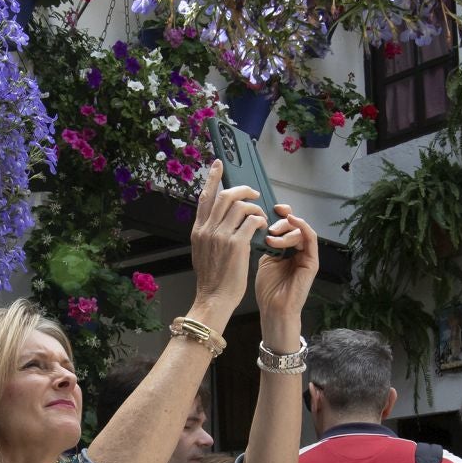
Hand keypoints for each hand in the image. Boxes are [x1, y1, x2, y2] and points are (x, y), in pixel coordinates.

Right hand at [188, 161, 268, 321]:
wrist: (214, 297)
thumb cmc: (212, 278)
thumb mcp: (201, 251)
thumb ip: (207, 232)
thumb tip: (217, 219)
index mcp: (198, 229)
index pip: (204, 197)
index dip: (212, 178)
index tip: (218, 165)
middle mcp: (207, 229)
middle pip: (226, 195)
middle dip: (243, 190)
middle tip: (254, 194)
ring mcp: (221, 235)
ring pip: (241, 206)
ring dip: (255, 208)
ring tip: (261, 217)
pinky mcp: (236, 244)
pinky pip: (252, 221)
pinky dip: (260, 220)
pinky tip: (263, 227)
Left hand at [254, 204, 318, 342]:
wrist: (274, 308)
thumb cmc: (268, 289)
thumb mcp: (264, 259)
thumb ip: (267, 242)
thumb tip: (261, 223)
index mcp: (286, 249)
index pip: (286, 225)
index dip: (279, 214)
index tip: (268, 207)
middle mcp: (298, 250)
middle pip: (294, 225)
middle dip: (281, 220)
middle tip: (269, 224)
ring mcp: (307, 255)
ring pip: (300, 230)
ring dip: (286, 228)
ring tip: (272, 237)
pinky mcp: (312, 261)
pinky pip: (311, 237)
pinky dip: (302, 226)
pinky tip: (292, 220)